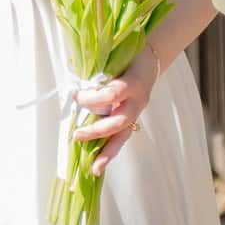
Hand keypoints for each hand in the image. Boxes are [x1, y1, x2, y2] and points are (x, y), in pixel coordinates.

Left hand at [73, 48, 159, 175]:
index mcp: (134, 83)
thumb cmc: (129, 55)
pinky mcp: (132, 120)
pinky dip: (109, 151)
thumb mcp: (117, 55)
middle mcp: (138, 101)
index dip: (94, 97)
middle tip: (77, 135)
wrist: (150, 61)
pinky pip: (121, 138)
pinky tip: (98, 164)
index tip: (77, 96)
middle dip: (97, 131)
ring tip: (93, 169)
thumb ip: (100, 68)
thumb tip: (75, 81)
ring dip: (106, 153)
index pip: (113, 94)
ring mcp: (136, 113)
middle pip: (119, 122)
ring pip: (122, 136)